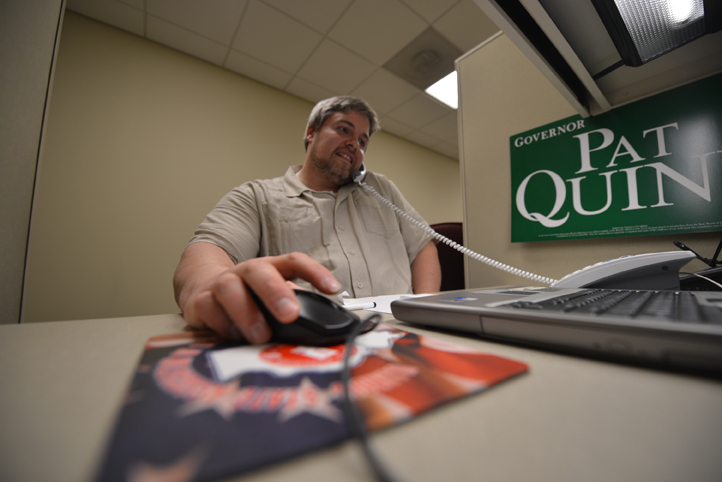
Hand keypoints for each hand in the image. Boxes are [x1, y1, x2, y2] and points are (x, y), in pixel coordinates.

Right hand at [174, 245, 340, 343]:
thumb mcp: (271, 296)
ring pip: (230, 288)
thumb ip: (292, 306)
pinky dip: (223, 325)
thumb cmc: (245, 296)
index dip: (315, 273)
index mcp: (269, 268)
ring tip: (261, 335)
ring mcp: (220, 284)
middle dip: (275, 292)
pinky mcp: (200, 301)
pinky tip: (235, 337)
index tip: (334, 289)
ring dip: (247, 312)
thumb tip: (320, 327)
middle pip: (260, 271)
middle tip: (290, 314)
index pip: (294, 262)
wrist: (200, 288)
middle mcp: (245, 272)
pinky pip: (209, 310)